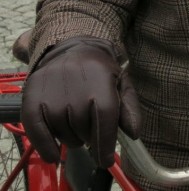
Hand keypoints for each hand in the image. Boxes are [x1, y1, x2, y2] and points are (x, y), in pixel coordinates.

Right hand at [21, 37, 140, 167]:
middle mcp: (74, 85)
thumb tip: (134, 133)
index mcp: (100, 80)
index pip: (104, 116)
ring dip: (72, 139)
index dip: (105, 142)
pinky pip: (36, 131)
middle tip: (91, 128)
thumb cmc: (101, 71)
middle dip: (90, 137)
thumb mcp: (121, 84)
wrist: (72, 48)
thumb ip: (129, 108)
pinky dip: (45, 147)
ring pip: (64, 133)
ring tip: (77, 126)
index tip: (106, 161)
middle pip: (84, 129)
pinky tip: (54, 155)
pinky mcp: (32, 97)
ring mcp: (51, 91)